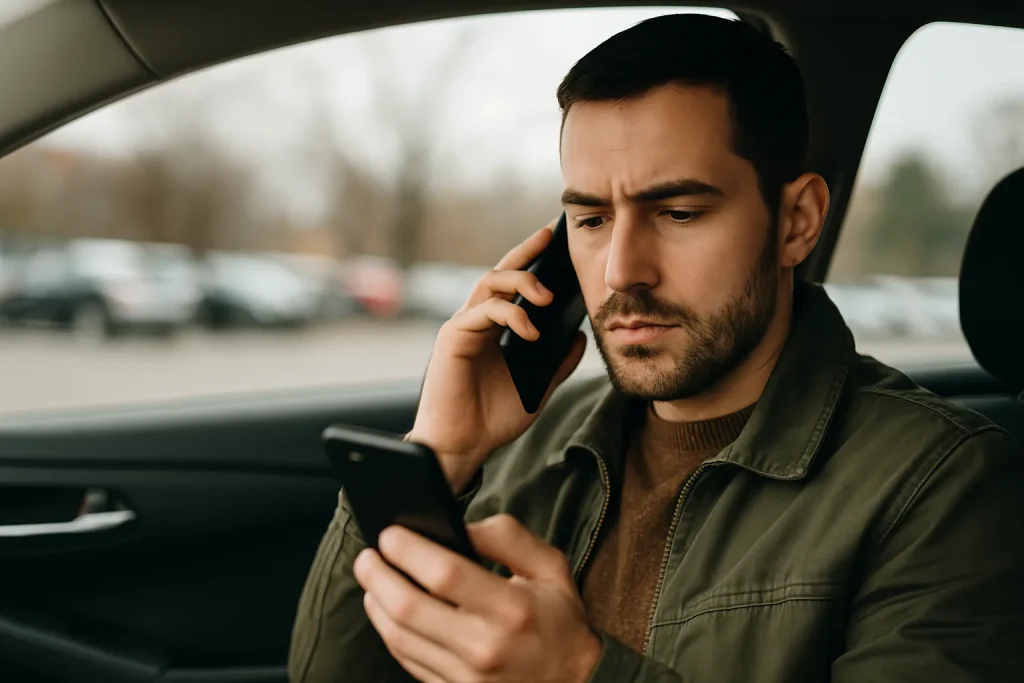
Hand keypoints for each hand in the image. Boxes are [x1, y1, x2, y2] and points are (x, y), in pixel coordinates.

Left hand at [353, 514, 601, 682]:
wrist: (573, 682)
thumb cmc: (558, 618)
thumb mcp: (550, 566)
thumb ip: (507, 536)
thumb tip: (459, 526)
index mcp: (512, 609)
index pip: (444, 574)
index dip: (408, 550)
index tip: (389, 533)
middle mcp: (485, 646)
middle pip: (408, 608)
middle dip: (377, 576)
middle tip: (367, 556)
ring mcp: (467, 677)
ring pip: (399, 638)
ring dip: (376, 604)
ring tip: (372, 579)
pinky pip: (408, 661)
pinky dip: (390, 632)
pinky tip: (387, 610)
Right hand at [408, 222, 587, 493]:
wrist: (464, 446)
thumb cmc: (492, 419)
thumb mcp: (538, 387)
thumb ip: (558, 362)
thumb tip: (581, 336)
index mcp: (494, 328)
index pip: (514, 285)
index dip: (533, 260)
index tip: (557, 241)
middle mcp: (477, 320)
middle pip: (500, 271)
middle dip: (525, 250)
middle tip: (550, 234)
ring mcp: (463, 326)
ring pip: (490, 282)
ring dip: (522, 281)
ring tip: (549, 296)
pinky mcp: (453, 336)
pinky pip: (484, 311)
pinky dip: (512, 315)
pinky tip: (532, 331)